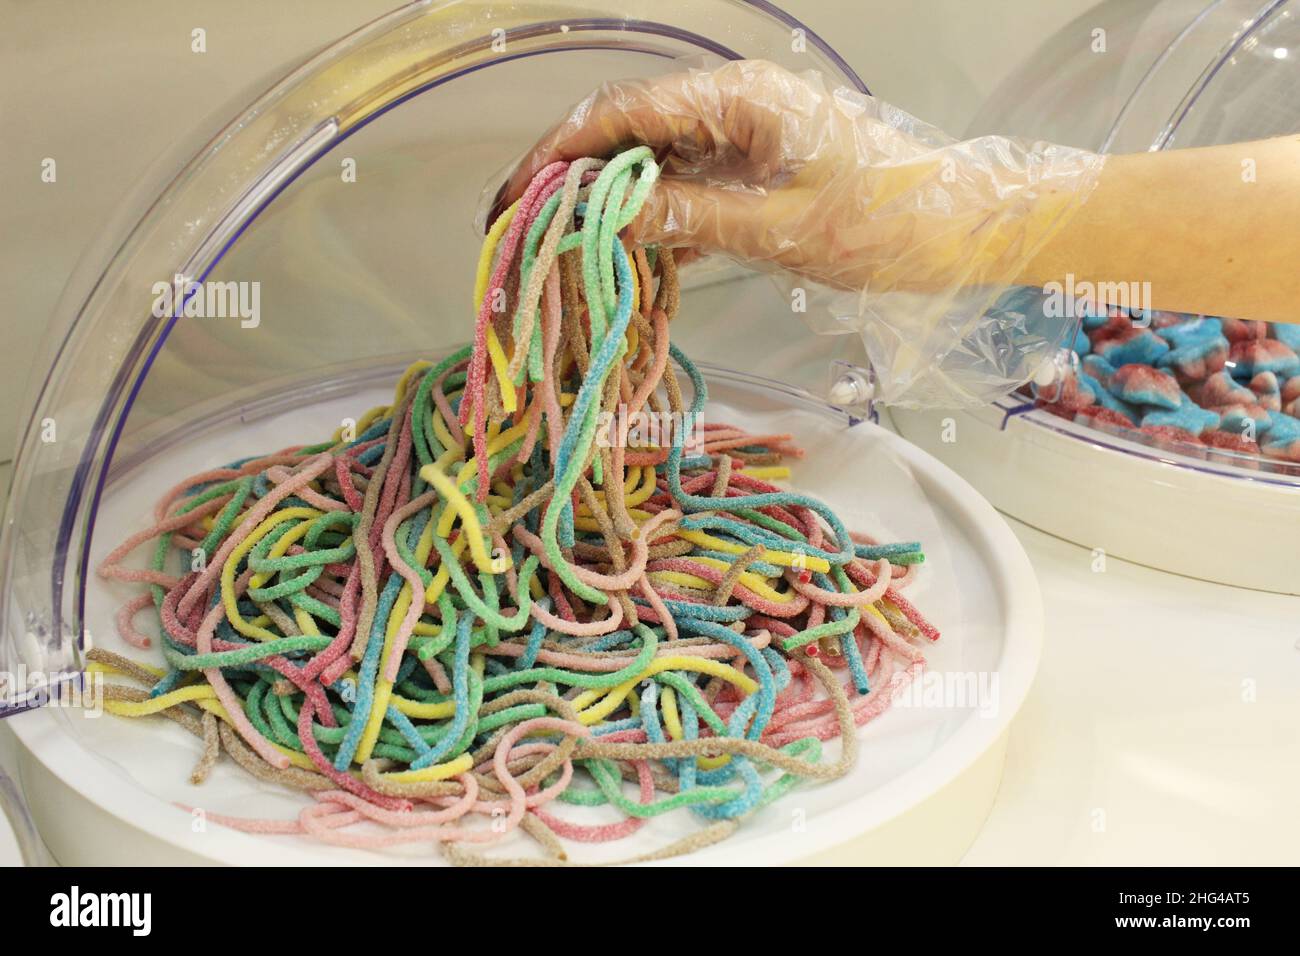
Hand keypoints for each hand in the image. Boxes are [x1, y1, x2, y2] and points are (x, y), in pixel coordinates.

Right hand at [493, 60, 1099, 295]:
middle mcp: (731, 105)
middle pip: (625, 131)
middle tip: (520, 228)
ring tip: (557, 249)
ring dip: (604, 203)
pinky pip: (683, 188)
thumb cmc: (890, 221)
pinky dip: (649, 220)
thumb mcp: (783, 228)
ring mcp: (741, 137)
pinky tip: (622, 257)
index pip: (623, 113)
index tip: (515, 195)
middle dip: (569, 178)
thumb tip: (607, 215)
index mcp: (738, 100)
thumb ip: (691, 217)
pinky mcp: (752, 170)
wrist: (965, 226)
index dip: (559, 153)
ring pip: (649, 162)